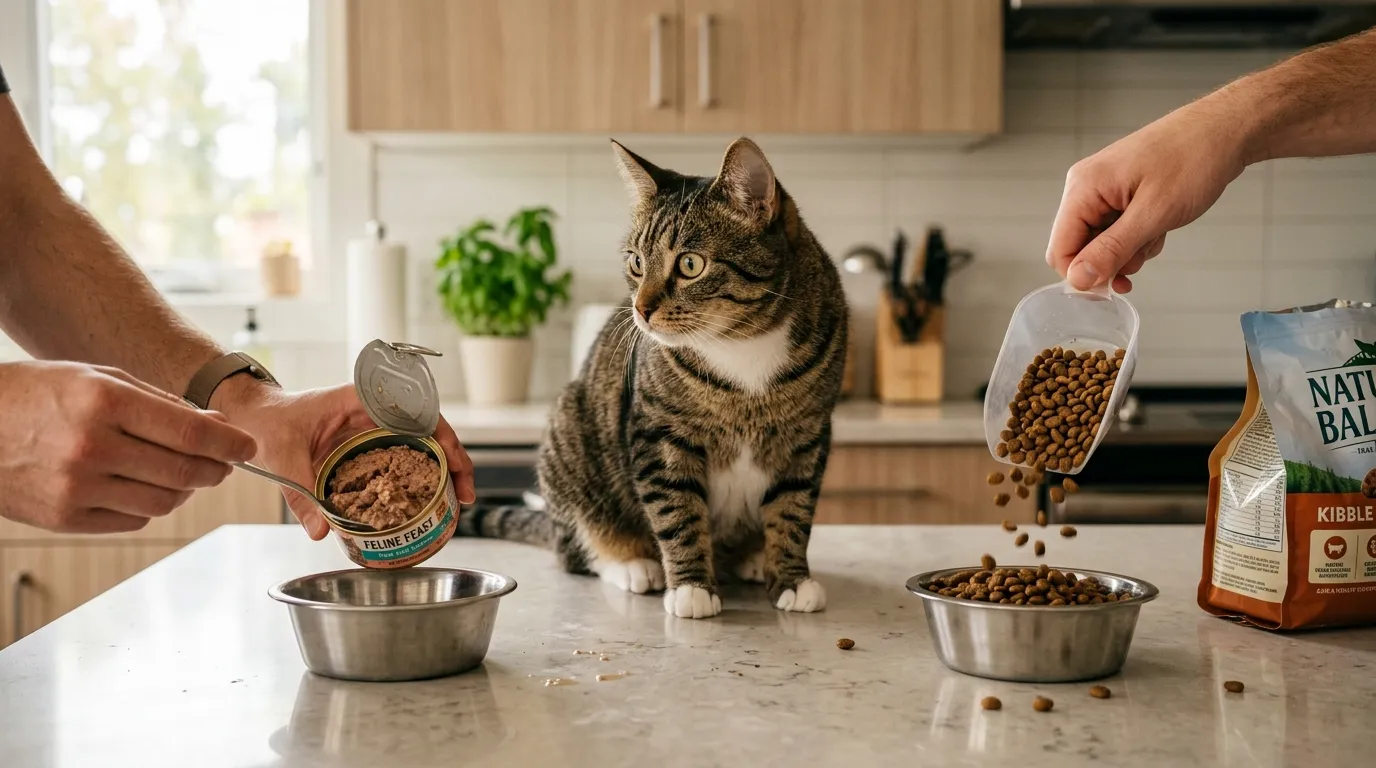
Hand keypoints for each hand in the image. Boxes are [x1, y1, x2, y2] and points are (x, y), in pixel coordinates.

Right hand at [0, 361, 255, 532]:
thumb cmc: (39, 393)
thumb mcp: (97, 378)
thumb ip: (160, 403)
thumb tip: (216, 428)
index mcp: (103, 402)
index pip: (189, 433)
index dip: (229, 444)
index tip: (248, 446)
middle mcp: (91, 447)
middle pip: (184, 471)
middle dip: (217, 469)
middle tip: (225, 463)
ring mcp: (76, 488)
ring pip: (164, 501)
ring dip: (187, 488)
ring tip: (183, 471)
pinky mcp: (64, 518)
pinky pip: (133, 519)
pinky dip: (150, 503)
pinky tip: (144, 484)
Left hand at [215, 380, 476, 539]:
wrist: (255, 416)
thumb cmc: (270, 421)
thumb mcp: (283, 455)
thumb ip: (300, 493)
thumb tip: (320, 531)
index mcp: (361, 399)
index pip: (416, 409)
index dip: (442, 435)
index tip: (454, 462)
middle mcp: (375, 410)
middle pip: (430, 429)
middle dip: (453, 460)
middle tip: (464, 496)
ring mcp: (375, 427)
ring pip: (422, 444)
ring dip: (442, 470)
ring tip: (454, 503)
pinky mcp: (368, 445)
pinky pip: (403, 457)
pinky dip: (419, 477)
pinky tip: (425, 501)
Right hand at [1046, 98, 1251, 291]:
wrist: (1224, 131)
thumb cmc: (1193, 159)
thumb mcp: (1153, 213)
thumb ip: (1112, 249)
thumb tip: (1078, 279)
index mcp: (1084, 188)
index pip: (1060, 248)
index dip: (1083, 274)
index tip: (1113, 284)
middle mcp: (1087, 187)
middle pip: (1079, 247)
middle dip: (1111, 261)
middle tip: (1143, 254)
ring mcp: (1104, 190)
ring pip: (1101, 242)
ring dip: (1129, 250)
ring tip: (1158, 233)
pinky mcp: (1121, 193)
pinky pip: (1117, 230)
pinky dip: (1138, 237)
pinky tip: (1160, 226)